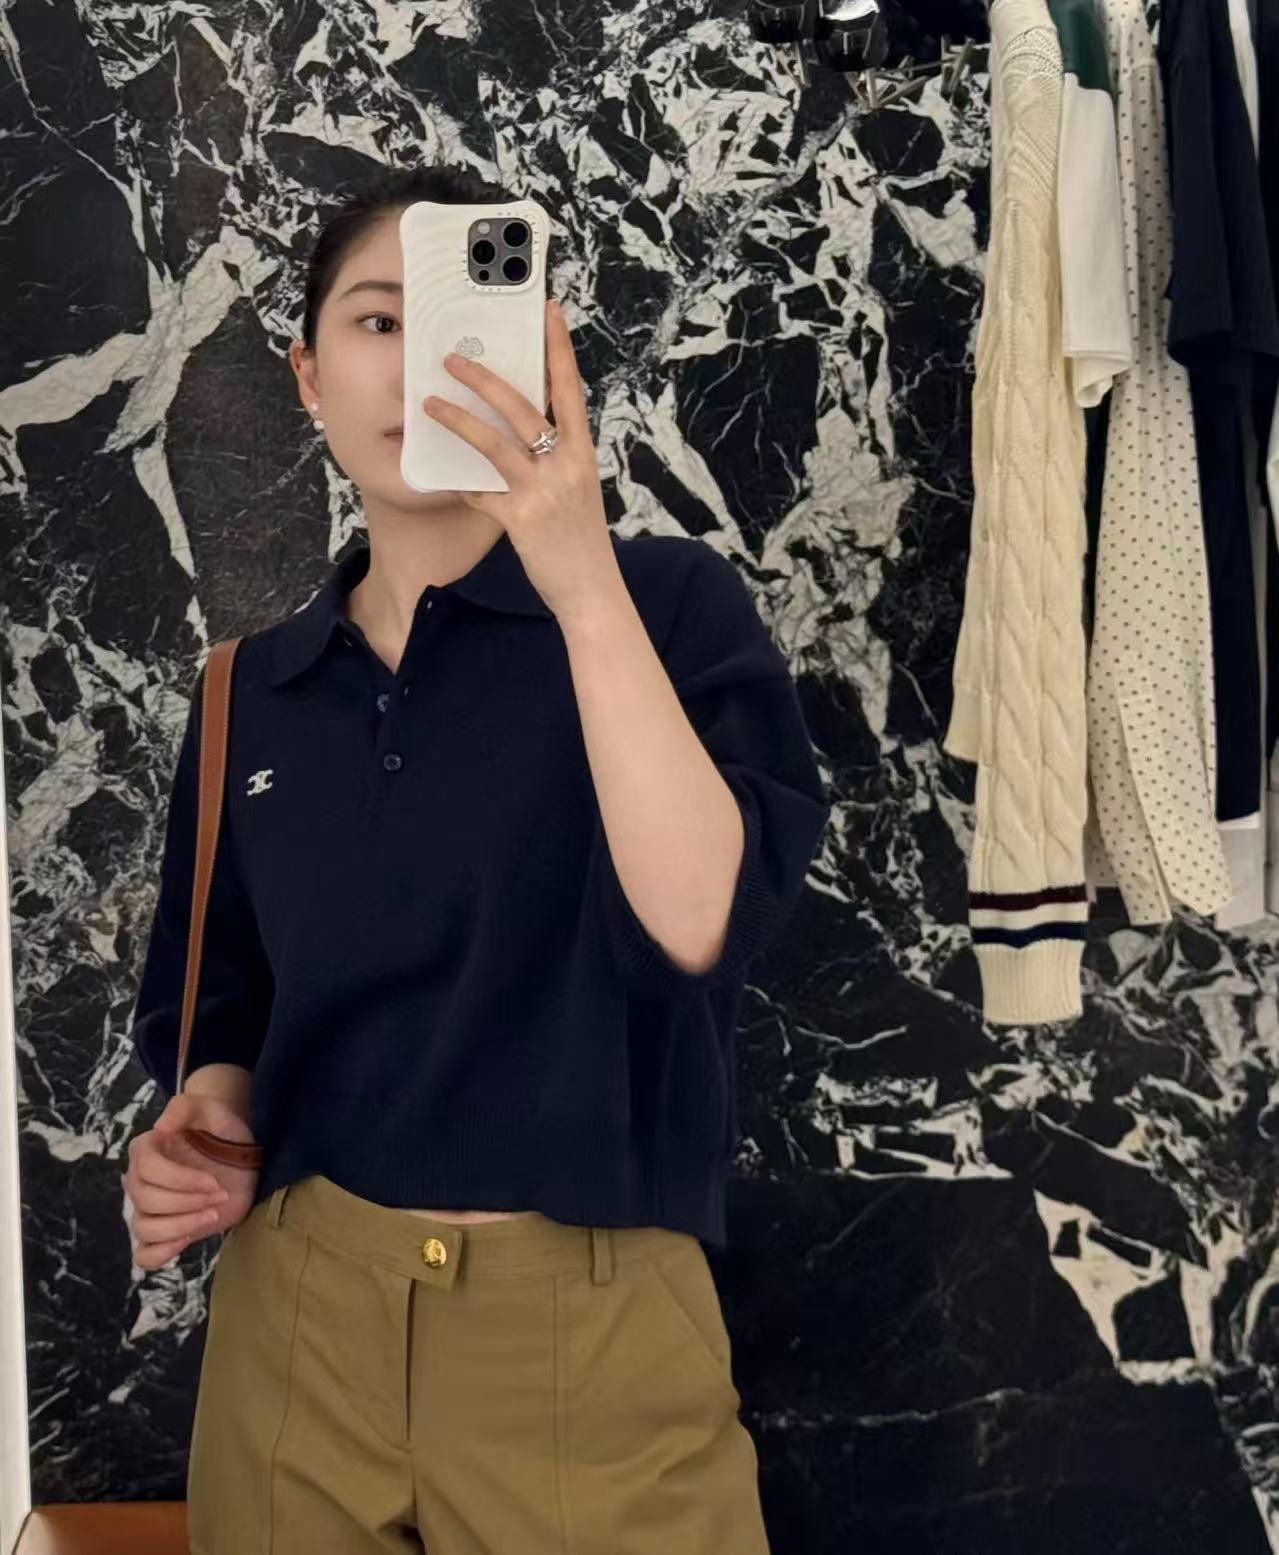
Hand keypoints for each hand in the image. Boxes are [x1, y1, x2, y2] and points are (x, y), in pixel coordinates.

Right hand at [124, 1093, 259, 1270]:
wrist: (237, 1154)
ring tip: (213, 1214)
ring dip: (182, 1226)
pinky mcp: (165, 1232)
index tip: (214, 1182)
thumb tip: (160, 1128)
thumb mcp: (211, 1108)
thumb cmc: (222, 1129)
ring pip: (145, 1229)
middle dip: (189, 1201)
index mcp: (145, 1150)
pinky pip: (145, 1254)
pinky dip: (161, 1254)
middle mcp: (139, 1181)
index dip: (181, 1180)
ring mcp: (150, 1209)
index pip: (147, 1169)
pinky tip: (186, 1243)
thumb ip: (185, 1107)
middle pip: (148, 1201)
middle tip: (221, 1195)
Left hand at [422, 297, 623, 624]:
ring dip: (458, 420)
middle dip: (485, 379)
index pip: (571, 389)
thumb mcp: (577, 491)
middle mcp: (566, 465)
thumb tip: (521, 434)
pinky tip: (446, 483)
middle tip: (453, 358)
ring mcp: (543, 491)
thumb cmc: (582, 541)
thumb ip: (555, 460)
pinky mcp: (521, 519)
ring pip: (494, 443)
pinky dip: (463, 488)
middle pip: (523, 407)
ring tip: (428, 404)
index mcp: (582, 453)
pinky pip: (481, 494)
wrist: (592, 590)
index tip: (549, 311)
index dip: (559, 349)